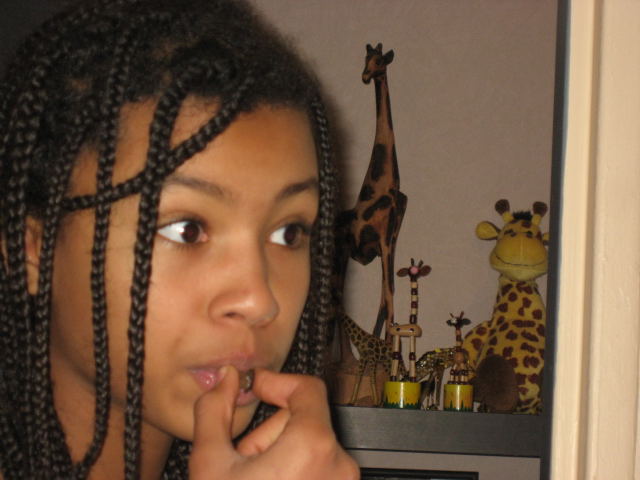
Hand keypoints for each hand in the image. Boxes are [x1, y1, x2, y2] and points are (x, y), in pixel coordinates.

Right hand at [189, 367, 359, 479]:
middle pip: (305, 420)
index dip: (277, 383)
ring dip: (280, 454)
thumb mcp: (211, 465)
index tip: (255, 388)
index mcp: (313, 446)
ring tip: (251, 478)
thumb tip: (225, 379)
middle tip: (241, 458)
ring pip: (311, 448)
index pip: (308, 388)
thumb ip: (215, 411)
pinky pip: (319, 469)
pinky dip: (295, 471)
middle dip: (269, 432)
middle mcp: (339, 464)